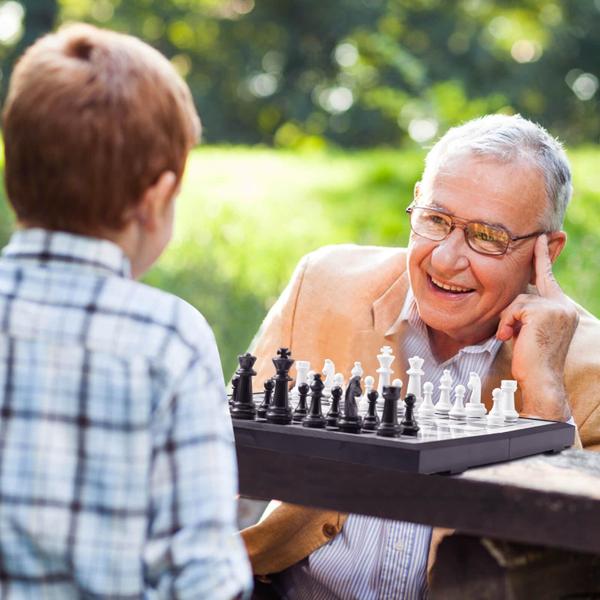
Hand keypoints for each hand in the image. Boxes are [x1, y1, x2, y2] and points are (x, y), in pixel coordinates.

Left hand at [496, 235, 577, 420]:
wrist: (540, 380)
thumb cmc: (531, 360)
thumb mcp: (530, 330)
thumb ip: (527, 312)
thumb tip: (514, 302)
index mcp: (562, 309)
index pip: (548, 277)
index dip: (542, 257)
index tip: (541, 237)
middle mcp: (562, 305)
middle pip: (524, 293)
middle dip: (512, 312)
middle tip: (516, 329)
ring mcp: (555, 307)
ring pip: (516, 301)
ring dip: (507, 321)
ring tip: (512, 338)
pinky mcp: (543, 311)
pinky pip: (512, 309)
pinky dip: (506, 324)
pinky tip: (511, 337)